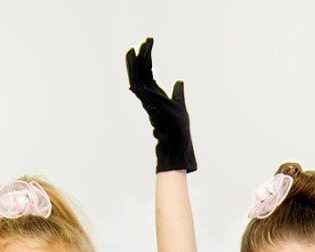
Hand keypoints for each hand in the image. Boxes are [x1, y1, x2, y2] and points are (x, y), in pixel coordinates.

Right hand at [124, 38, 196, 173]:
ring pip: (138, 79)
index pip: (148, 74)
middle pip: (142, 74)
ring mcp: (147, 101)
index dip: (147, 59)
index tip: (148, 43)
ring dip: (137, 64)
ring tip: (135, 49)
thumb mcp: (179, 104)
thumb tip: (179, 81)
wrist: (177, 145)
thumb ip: (178, 92)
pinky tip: (135, 65)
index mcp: (155, 95)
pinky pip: (140, 88)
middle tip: (143, 42)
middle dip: (142, 57)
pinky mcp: (149, 105)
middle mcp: (149, 97)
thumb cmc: (178, 130)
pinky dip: (137, 76)